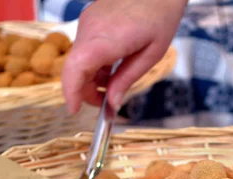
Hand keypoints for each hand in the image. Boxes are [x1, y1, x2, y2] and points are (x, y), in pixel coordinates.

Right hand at [62, 0, 187, 113]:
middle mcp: (91, 28)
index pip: (76, 68)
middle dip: (85, 91)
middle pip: (74, 68)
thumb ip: (127, 79)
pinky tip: (111, 67)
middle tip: (105, 104)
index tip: (75, 110)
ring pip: (78, 59)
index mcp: (107, 38)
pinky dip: (92, 63)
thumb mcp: (151, 54)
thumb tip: (112, 103)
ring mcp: (88, 22)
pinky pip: (84, 48)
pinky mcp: (89, 19)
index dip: (71, 92)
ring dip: (90, 77)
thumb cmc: (161, 14)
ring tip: (112, 85)